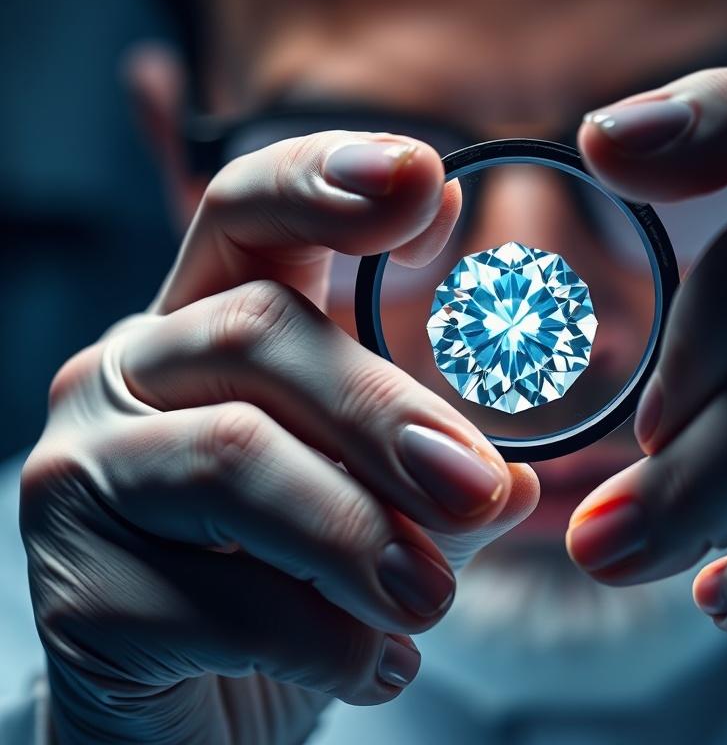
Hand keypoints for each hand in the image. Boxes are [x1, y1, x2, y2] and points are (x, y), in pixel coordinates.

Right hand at [20, 132, 538, 743]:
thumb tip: (505, 477)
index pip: (245, 214)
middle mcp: (127, 379)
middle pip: (257, 334)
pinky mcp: (75, 596)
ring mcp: (85, 479)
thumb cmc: (288, 584)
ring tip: (432, 599)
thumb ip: (433, 477)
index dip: (325, 181)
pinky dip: (324, 639)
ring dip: (360, 536)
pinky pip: (217, 601)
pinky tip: (377, 666)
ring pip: (234, 460)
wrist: (191, 714)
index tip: (427, 182)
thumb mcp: (374, 505)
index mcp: (206, 332)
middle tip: (480, 490)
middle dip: (386, 412)